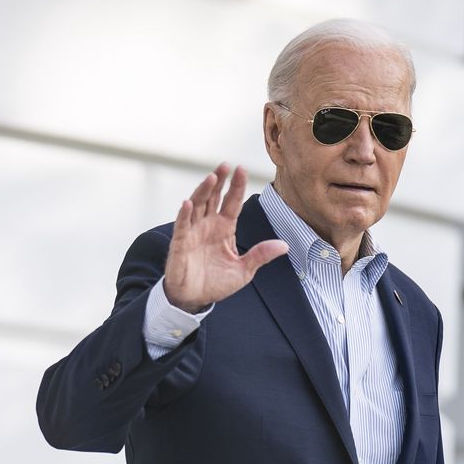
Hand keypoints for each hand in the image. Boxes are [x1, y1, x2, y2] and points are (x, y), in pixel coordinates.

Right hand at [163, 164, 288, 312]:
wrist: (195, 299)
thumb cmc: (217, 283)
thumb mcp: (244, 270)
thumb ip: (261, 255)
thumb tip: (284, 245)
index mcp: (224, 228)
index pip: (232, 202)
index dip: (236, 186)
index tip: (242, 169)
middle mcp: (208, 225)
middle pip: (213, 197)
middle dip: (219, 181)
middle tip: (226, 165)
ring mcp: (193, 232)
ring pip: (197, 206)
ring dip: (203, 191)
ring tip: (212, 177)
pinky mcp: (180, 244)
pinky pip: (181, 226)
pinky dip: (184, 214)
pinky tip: (188, 203)